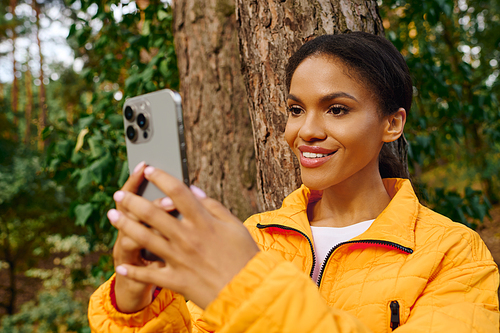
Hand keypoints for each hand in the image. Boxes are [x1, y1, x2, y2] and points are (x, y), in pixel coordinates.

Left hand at [107, 166, 259, 308]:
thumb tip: (194, 191)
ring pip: (145, 238)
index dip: (161, 178)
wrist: (248, 291)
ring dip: (125, 226)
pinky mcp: (176, 280)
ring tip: (112, 215)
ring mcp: (179, 259)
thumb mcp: (235, 226)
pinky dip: (134, 270)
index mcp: (203, 222)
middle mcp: (188, 237)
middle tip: (118, 194)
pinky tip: (121, 265)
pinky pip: (150, 274)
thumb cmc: (245, 257)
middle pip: (153, 213)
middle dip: (132, 201)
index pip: (177, 192)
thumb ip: (214, 207)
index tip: (149, 170)